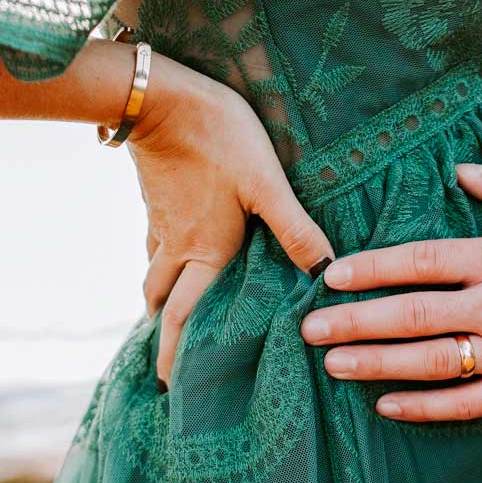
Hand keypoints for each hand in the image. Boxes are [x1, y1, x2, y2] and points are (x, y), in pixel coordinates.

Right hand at [128, 55, 332, 386]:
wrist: (158, 98)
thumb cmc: (219, 139)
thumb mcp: (266, 184)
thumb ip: (296, 229)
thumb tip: (326, 271)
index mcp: (206, 252)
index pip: (185, 316)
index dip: (177, 352)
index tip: (172, 384)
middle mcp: (178, 246)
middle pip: (162, 304)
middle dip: (163, 339)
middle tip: (165, 369)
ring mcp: (161, 223)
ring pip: (155, 274)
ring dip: (159, 302)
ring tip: (165, 319)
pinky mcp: (155, 200)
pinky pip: (155, 246)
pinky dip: (160, 265)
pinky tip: (173, 257)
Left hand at [300, 161, 481, 421]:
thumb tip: (459, 171)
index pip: (422, 261)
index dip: (372, 268)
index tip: (331, 276)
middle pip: (412, 314)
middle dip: (354, 321)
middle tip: (310, 330)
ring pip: (430, 361)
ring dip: (376, 364)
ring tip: (334, 366)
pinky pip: (466, 403)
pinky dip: (424, 408)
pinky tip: (387, 406)